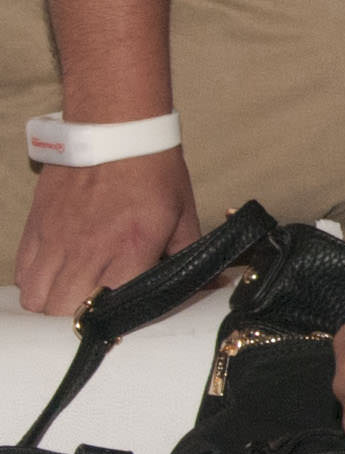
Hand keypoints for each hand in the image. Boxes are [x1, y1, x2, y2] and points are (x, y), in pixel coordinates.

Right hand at [15, 144, 199, 317]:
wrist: (115, 130)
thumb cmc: (154, 170)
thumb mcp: (182, 215)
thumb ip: (191, 255)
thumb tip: (213, 283)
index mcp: (130, 250)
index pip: (111, 310)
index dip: (117, 323)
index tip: (124, 320)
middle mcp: (88, 251)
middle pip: (64, 313)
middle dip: (79, 322)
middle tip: (96, 313)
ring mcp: (56, 241)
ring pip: (36, 299)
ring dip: (52, 306)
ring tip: (73, 298)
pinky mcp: (35, 229)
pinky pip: (23, 273)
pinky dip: (34, 284)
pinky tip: (54, 278)